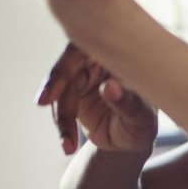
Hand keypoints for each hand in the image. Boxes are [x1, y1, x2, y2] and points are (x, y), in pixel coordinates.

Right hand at [36, 44, 156, 154]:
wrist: (131, 142)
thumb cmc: (143, 125)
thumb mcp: (142, 119)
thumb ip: (128, 103)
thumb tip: (108, 87)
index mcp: (122, 57)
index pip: (95, 44)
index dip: (75, 54)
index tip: (65, 72)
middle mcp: (101, 61)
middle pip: (70, 62)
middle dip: (56, 80)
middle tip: (44, 100)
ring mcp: (84, 75)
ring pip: (61, 87)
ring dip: (62, 115)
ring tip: (68, 143)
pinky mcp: (73, 91)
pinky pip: (59, 104)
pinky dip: (62, 125)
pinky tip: (67, 144)